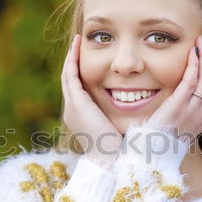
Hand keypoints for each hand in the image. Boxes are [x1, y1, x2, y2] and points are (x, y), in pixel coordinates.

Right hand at [61, 34, 122, 159]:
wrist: (109, 159)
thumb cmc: (119, 149)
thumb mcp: (116, 129)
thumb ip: (118, 117)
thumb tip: (134, 110)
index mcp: (80, 117)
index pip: (77, 90)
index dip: (80, 73)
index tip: (87, 60)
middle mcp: (72, 110)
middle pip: (69, 80)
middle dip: (73, 62)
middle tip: (78, 45)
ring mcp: (72, 106)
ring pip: (67, 75)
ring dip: (71, 57)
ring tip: (77, 42)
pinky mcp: (77, 102)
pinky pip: (71, 75)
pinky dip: (73, 60)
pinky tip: (77, 48)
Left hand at [145, 35, 201, 142]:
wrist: (148, 157)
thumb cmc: (156, 143)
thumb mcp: (174, 127)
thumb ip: (178, 113)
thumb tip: (176, 99)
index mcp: (200, 120)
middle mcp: (200, 116)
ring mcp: (191, 113)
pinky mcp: (178, 109)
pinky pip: (191, 83)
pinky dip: (194, 66)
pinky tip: (192, 53)